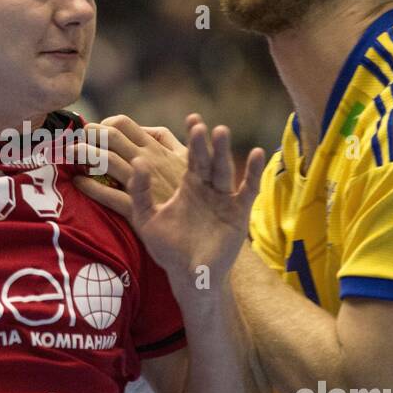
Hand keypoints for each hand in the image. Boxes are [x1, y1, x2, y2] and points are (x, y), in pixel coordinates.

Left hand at [72, 114, 187, 204]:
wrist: (202, 229)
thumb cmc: (197, 192)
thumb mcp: (186, 160)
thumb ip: (167, 141)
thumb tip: (147, 130)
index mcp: (156, 148)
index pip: (123, 124)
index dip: (103, 124)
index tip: (95, 132)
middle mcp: (147, 161)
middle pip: (110, 137)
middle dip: (88, 134)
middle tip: (73, 138)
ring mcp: (141, 183)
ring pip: (106, 161)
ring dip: (83, 153)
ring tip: (68, 153)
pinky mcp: (138, 208)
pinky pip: (108, 195)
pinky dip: (89, 187)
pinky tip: (78, 183)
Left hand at [74, 113, 265, 279]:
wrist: (188, 274)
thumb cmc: (168, 247)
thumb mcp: (147, 217)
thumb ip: (139, 192)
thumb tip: (135, 162)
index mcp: (189, 184)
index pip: (190, 156)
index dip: (192, 139)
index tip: (192, 118)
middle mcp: (208, 187)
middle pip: (206, 160)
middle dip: (203, 143)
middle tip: (198, 125)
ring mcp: (224, 198)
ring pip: (223, 170)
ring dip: (222, 152)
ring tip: (220, 131)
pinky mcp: (238, 213)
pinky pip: (248, 190)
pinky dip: (253, 173)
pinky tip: (256, 152)